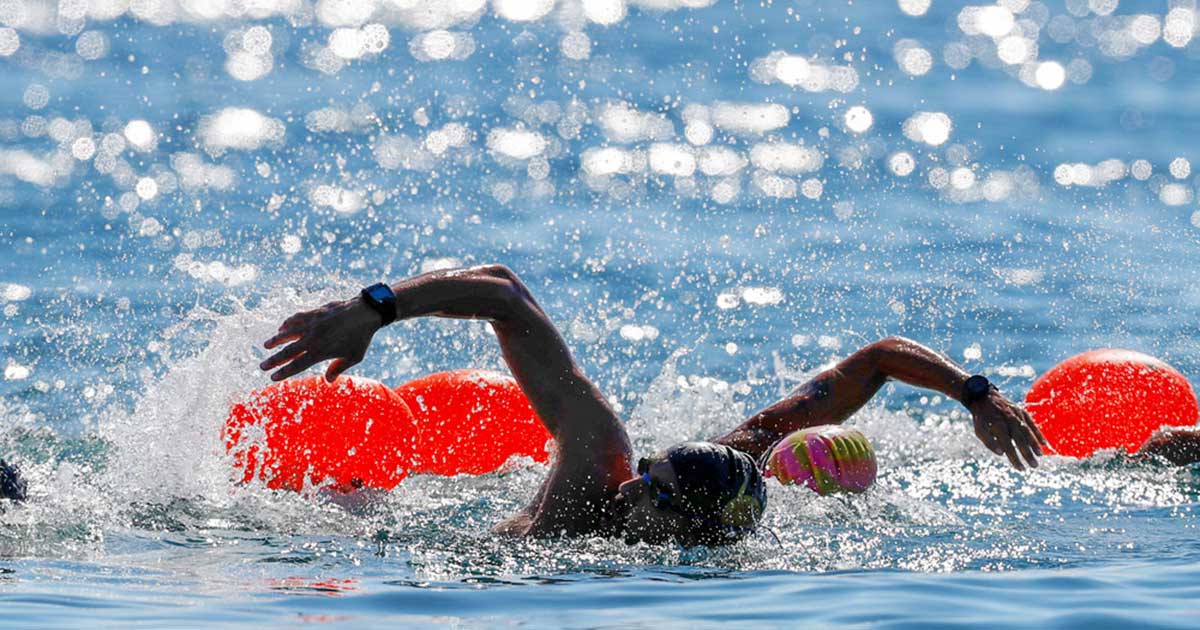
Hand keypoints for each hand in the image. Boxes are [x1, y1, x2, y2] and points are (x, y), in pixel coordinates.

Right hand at [260, 297, 382, 381]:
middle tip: (262, 366)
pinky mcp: (315, 313)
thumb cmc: (361, 338)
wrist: (365, 313)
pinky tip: (282, 327)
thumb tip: (328, 381)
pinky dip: (288, 323)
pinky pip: (297, 318)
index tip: (273, 377)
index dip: (284, 372)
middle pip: (288, 351)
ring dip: (276, 339)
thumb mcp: (353, 357)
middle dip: (274, 360)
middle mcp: (313, 338)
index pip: (297, 365)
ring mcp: (312, 324)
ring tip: (266, 345)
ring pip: (288, 332)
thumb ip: (339, 368)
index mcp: (321, 351)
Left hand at [969, 390, 1047, 469]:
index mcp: (998, 427)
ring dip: (1035, 444)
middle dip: (1028, 454)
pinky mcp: (1022, 411)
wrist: (983, 397)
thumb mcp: (979, 430)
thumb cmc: (981, 418)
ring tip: (1040, 455)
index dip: (1015, 458)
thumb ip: (989, 442)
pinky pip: (1031, 423)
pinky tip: (1044, 443)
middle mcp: (1009, 421)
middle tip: (1034, 466)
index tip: (1021, 469)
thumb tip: (1001, 453)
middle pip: (1020, 440)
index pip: (1008, 446)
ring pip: (1028, 432)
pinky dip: (1038, 433)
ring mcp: (1016, 415)